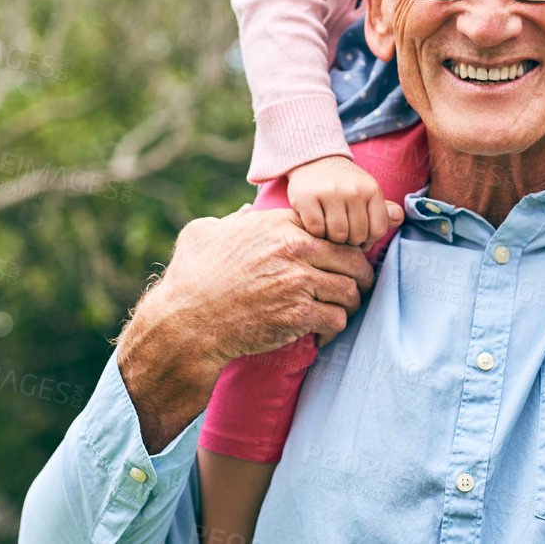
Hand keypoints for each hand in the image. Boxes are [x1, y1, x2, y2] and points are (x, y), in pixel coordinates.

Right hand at [116, 200, 381, 450]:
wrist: (185, 322)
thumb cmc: (191, 277)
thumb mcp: (204, 233)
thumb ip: (231, 220)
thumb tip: (245, 213)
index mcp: (278, 224)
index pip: (333, 226)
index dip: (343, 243)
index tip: (343, 256)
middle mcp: (294, 248)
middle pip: (353, 258)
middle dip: (359, 274)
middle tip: (356, 286)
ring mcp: (298, 283)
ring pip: (350, 290)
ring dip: (348, 303)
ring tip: (340, 310)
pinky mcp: (298, 316)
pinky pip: (337, 319)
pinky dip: (334, 327)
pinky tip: (324, 331)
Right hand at [287, 153, 394, 249]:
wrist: (313, 162)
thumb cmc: (343, 185)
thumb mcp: (366, 192)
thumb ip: (383, 210)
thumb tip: (398, 218)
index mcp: (372, 189)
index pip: (377, 231)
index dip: (367, 239)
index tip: (357, 234)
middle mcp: (353, 190)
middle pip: (357, 236)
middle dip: (348, 240)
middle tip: (340, 230)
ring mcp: (330, 192)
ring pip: (337, 235)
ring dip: (331, 237)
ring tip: (328, 226)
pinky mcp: (307, 197)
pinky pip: (316, 230)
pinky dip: (315, 232)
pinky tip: (315, 221)